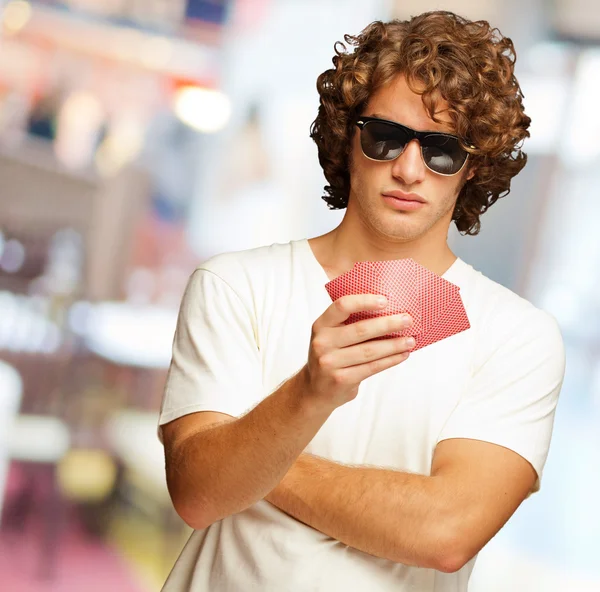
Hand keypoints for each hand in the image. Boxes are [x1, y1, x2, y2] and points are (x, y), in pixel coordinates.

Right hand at [301, 294, 413, 409]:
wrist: (315, 390)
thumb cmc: (331, 356)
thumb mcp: (330, 336)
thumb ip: (349, 323)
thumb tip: (389, 311)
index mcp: (321, 325)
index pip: (342, 306)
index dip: (365, 301)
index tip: (385, 300)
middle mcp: (322, 343)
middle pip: (361, 329)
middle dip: (388, 324)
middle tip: (408, 320)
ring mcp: (330, 363)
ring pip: (369, 351)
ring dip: (394, 344)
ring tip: (411, 340)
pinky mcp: (342, 380)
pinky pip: (372, 367)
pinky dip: (390, 360)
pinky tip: (402, 354)